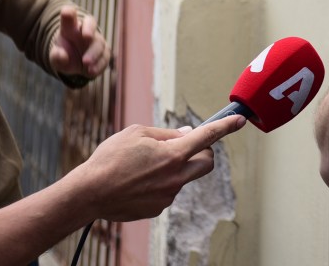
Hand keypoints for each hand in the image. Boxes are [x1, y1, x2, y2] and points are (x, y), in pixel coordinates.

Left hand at [50, 6, 111, 77]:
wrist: (76, 64)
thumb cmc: (64, 55)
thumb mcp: (56, 57)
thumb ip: (56, 56)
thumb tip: (61, 55)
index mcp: (70, 27)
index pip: (70, 17)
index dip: (69, 14)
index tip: (67, 13)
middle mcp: (85, 31)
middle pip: (90, 24)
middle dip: (90, 29)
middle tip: (87, 36)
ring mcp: (97, 41)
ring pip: (99, 43)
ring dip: (93, 53)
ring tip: (86, 63)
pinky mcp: (104, 53)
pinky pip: (105, 57)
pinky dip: (99, 64)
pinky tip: (91, 71)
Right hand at [74, 115, 245, 220]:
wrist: (88, 194)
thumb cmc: (110, 159)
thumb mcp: (137, 133)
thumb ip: (166, 133)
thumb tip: (187, 134)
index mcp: (173, 154)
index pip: (207, 137)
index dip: (226, 127)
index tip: (239, 121)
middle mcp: (176, 176)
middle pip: (207, 162)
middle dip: (203, 152)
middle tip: (186, 146)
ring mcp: (168, 195)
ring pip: (185, 176)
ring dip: (176, 167)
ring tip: (146, 165)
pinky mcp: (158, 208)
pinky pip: (168, 191)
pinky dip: (160, 183)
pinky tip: (138, 181)